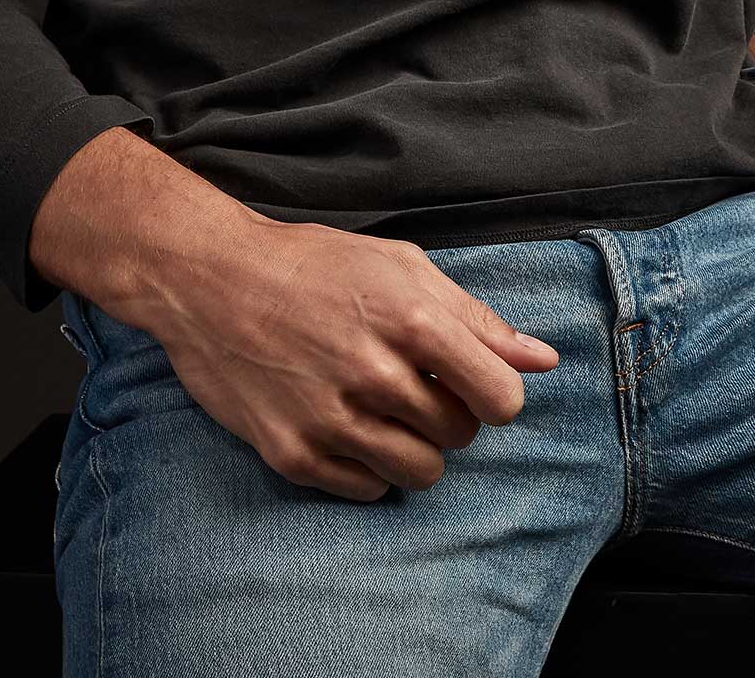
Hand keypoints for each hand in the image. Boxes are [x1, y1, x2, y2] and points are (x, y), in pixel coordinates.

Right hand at [121, 213, 559, 502]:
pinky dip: (366, 466)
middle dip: (448, 413)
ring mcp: (331, 419)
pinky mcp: (293, 454)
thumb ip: (476, 318)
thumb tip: (543, 361)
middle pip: (461, 436)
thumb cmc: (313, 265)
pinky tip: (344, 424)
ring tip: (383, 408)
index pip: (501, 399)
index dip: (494, 394)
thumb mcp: (401, 267)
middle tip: (412, 383)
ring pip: (420, 473)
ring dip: (414, 447)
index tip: (470, 382)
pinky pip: (367, 490)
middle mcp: (375, 374)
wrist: (211, 279)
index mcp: (412, 320)